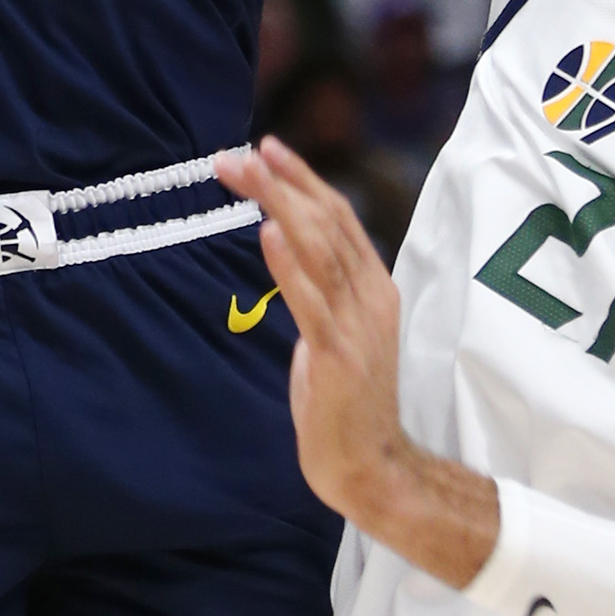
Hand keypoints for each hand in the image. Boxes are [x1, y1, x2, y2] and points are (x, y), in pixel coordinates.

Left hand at [217, 134, 407, 521]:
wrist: (373, 469)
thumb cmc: (349, 402)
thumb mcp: (341, 332)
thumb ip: (325, 292)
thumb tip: (290, 255)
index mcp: (374, 287)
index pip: (339, 215)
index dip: (304, 177)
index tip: (268, 147)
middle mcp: (370, 297)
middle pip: (326, 221)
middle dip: (282, 182)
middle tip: (240, 153)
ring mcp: (357, 326)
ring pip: (319, 249)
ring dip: (280, 205)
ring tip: (248, 173)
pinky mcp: (338, 358)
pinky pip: (311, 302)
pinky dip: (288, 264)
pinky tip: (265, 234)